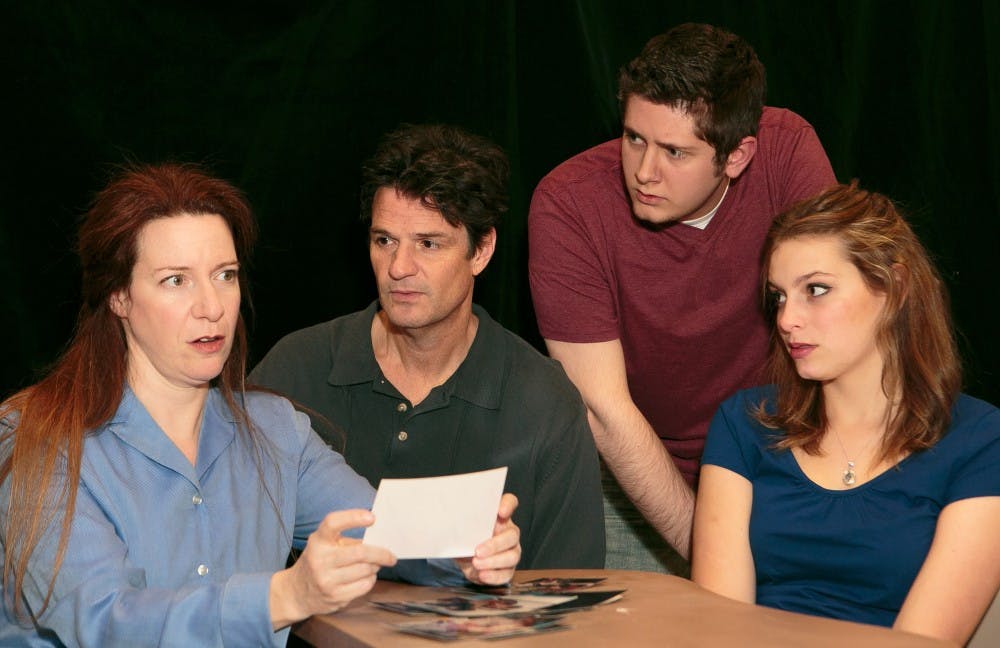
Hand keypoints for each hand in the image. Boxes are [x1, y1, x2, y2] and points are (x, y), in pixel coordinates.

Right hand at [269, 509, 396, 628]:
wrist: (296, 592)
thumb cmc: (318, 562)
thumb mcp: (324, 545)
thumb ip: (346, 540)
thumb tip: (379, 539)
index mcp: (318, 541)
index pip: (333, 523)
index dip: (353, 517)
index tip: (372, 517)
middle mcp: (320, 559)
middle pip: (359, 552)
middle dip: (381, 553)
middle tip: (391, 555)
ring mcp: (326, 580)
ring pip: (365, 570)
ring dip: (375, 567)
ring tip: (375, 565)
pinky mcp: (335, 597)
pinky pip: (364, 585)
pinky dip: (370, 579)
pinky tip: (366, 577)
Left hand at [457, 493, 520, 584]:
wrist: (465, 559)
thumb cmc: (466, 538)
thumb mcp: (462, 528)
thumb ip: (461, 522)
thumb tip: (447, 519)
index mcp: (499, 516)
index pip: (510, 502)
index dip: (508, 505)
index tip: (500, 511)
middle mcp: (509, 532)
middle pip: (512, 535)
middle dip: (495, 544)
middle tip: (478, 551)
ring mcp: (511, 550)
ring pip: (512, 556)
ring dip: (493, 562)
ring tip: (476, 564)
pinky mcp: (508, 568)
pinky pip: (506, 573)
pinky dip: (494, 576)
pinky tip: (482, 574)